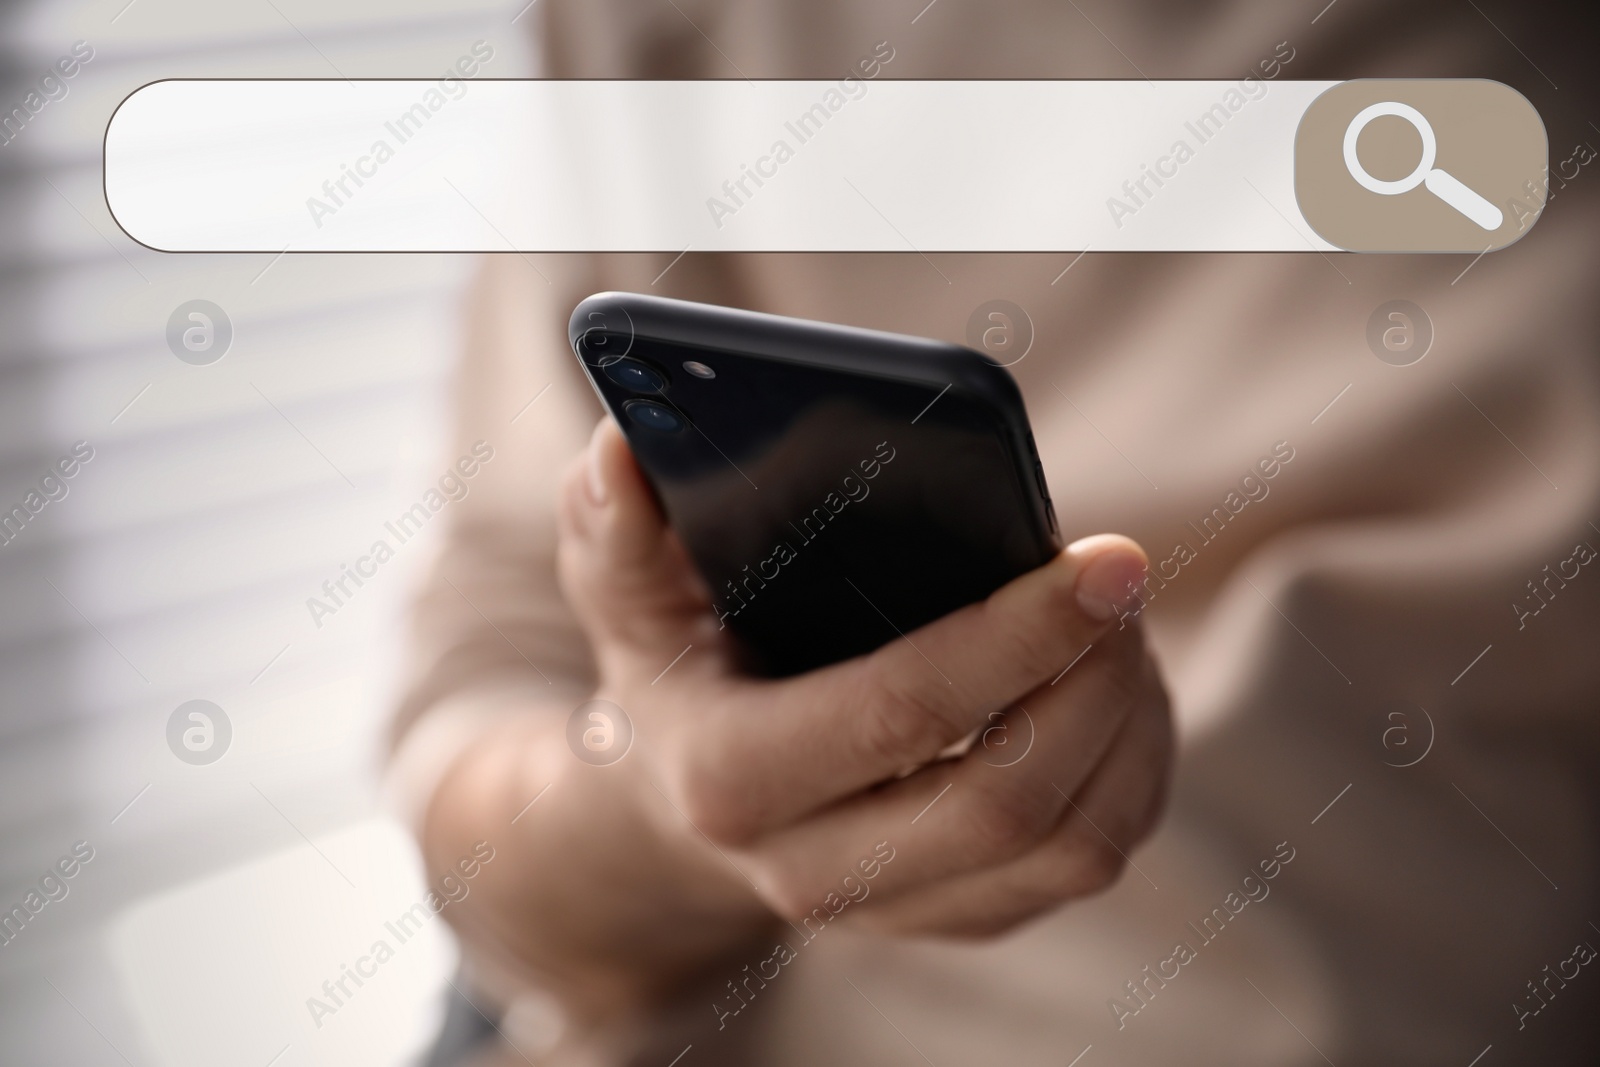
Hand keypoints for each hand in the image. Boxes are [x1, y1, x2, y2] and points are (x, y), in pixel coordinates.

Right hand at [560, 418, 1170, 931]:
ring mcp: (897, 910)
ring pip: (1075, 848)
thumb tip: (620, 447)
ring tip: (1124, 629)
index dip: (1016, 635)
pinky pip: (1090, 862)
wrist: (683, 807)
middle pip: (1010, 801)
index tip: (1104, 560)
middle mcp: (816, 871)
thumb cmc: (673, 672)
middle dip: (1095, 680)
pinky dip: (1134, 770)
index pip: (902, 714)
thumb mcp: (621, 597)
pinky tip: (1118, 690)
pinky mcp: (962, 917)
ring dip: (1127, 728)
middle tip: (1120, 580)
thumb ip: (614, 526)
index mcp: (732, 781)